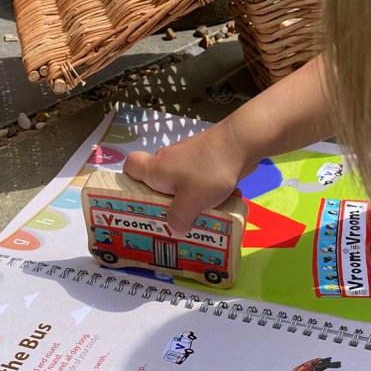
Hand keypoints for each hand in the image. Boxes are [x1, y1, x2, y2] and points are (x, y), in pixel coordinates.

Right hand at [124, 122, 255, 234]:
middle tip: (178, 216)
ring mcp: (188, 154)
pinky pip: (201, 175)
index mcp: (157, 168)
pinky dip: (209, 186)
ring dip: (192, 194)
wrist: (241, 142)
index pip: (131, 167)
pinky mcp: (205, 153)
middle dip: (167, 198)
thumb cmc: (209, 172)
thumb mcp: (192, 202)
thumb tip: (175, 227)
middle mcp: (168, 158)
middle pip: (159, 178)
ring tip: (205, 211)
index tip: (141, 198)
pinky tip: (225, 198)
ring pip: (183, 179)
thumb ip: (179, 218)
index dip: (130, 181)